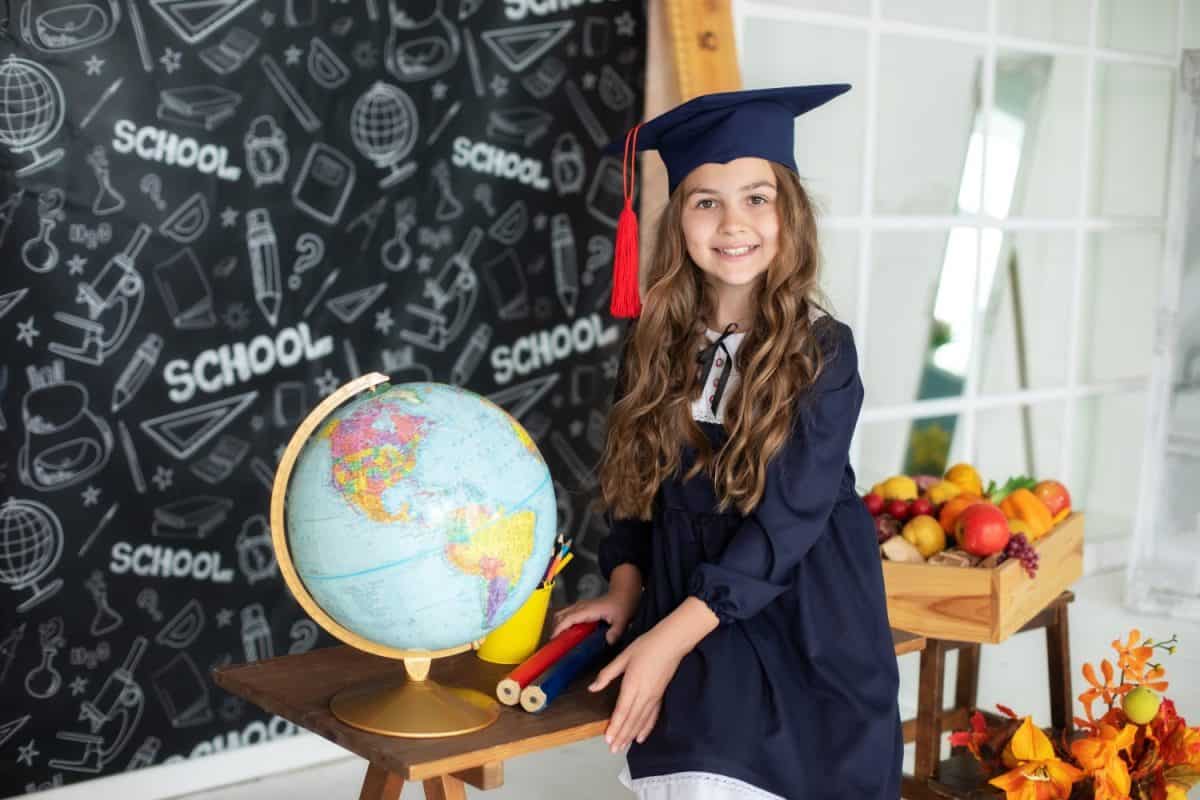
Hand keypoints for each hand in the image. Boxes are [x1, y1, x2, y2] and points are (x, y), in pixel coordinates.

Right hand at [550, 592, 636, 644]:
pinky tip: (567, 633)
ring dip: (558, 625)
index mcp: (588, 610)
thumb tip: (608, 642)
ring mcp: (580, 606)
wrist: (623, 593)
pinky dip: (563, 623)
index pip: (568, 619)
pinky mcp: (581, 608)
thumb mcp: (622, 620)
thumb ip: (616, 631)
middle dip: (555, 629)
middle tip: (555, 644)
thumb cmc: (622, 605)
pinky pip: (567, 614)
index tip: (553, 639)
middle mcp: (581, 607)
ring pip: (562, 614)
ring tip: (559, 640)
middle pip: (560, 616)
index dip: (559, 628)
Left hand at [588, 625, 684, 752]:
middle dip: (621, 736)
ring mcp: (653, 697)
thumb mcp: (623, 657)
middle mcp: (644, 695)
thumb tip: (592, 688)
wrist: (671, 643)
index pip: (622, 711)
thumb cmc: (646, 646)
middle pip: (631, 720)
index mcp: (632, 685)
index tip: (607, 738)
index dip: (614, 726)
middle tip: (612, 749)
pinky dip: (646, 729)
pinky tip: (640, 738)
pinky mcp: (660, 696)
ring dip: (631, 735)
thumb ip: (607, 674)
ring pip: (641, 721)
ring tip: (622, 747)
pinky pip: (653, 717)